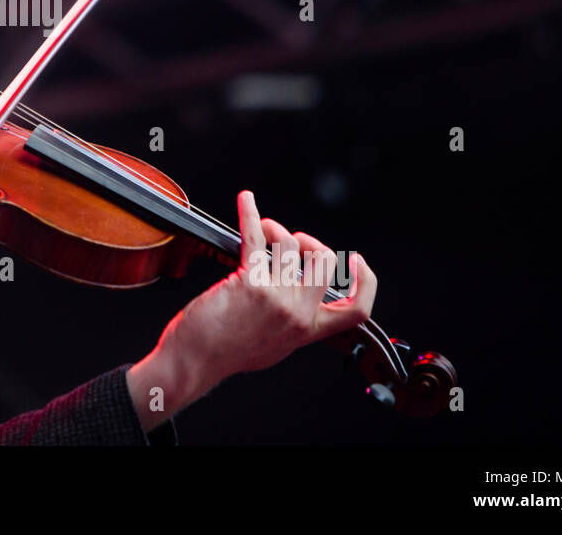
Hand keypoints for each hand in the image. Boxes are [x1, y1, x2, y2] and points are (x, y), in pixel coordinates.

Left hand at [128, 189, 375, 427]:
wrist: (196, 361)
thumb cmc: (226, 352)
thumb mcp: (274, 346)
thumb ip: (291, 323)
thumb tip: (298, 301)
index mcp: (307, 330)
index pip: (357, 310)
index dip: (365, 281)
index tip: (356, 261)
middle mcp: (297, 313)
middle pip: (325, 263)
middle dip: (311, 242)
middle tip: (290, 241)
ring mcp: (276, 297)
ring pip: (290, 245)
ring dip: (275, 228)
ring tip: (262, 230)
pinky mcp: (249, 282)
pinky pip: (255, 237)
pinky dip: (250, 213)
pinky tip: (246, 201)